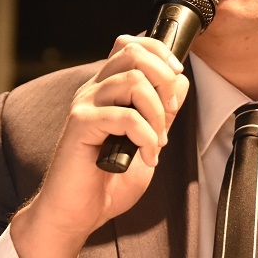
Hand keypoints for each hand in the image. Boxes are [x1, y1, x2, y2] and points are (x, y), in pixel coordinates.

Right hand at [9, 35, 189, 257]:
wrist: (78, 214)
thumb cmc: (109, 179)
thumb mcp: (149, 138)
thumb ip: (162, 110)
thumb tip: (179, 81)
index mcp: (107, 88)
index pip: (130, 44)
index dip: (158, 51)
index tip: (176, 75)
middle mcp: (93, 90)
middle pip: (133, 53)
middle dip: (164, 78)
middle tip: (171, 110)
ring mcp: (85, 105)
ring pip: (133, 81)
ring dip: (157, 113)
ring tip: (158, 142)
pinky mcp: (80, 125)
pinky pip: (125, 116)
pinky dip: (146, 136)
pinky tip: (146, 157)